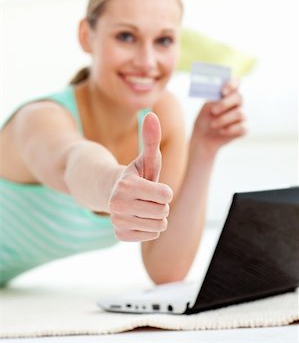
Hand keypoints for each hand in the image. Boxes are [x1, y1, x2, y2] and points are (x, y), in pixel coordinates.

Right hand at [108, 112, 172, 241]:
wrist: (113, 193)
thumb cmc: (136, 173)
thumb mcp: (146, 158)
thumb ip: (150, 139)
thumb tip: (151, 114)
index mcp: (127, 185)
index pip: (166, 195)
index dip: (164, 190)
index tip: (153, 185)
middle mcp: (118, 204)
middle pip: (163, 212)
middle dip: (160, 204)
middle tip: (148, 197)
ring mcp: (117, 221)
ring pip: (158, 226)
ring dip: (156, 217)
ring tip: (144, 206)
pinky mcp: (119, 235)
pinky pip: (150, 236)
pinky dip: (148, 228)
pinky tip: (138, 217)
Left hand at [192, 79, 246, 154]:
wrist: (204, 136)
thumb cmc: (205, 118)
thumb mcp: (207, 107)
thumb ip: (214, 99)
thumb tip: (218, 96)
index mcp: (229, 94)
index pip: (236, 83)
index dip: (232, 85)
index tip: (223, 92)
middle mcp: (238, 103)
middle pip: (239, 97)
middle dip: (225, 104)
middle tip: (213, 111)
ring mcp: (242, 116)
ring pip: (240, 114)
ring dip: (223, 119)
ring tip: (212, 124)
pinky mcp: (244, 129)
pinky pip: (242, 128)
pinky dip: (230, 130)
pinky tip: (221, 131)